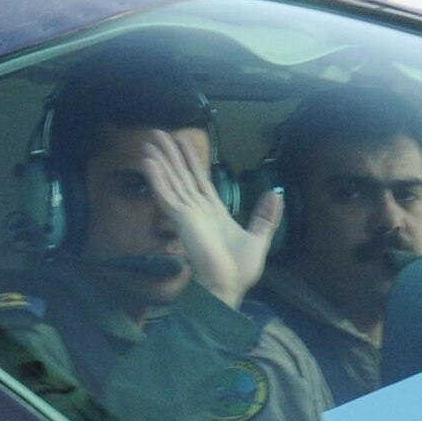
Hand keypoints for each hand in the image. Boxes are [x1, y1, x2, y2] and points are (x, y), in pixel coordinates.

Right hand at [141, 130, 282, 308]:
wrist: (227, 285)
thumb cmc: (240, 270)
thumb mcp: (259, 237)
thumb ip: (265, 216)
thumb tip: (274, 194)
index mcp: (213, 212)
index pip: (199, 180)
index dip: (191, 162)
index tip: (183, 143)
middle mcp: (197, 210)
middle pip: (181, 176)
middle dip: (170, 155)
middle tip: (158, 134)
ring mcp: (186, 213)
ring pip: (171, 180)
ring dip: (159, 160)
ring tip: (148, 141)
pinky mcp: (180, 219)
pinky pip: (166, 195)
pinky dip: (156, 178)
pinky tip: (147, 162)